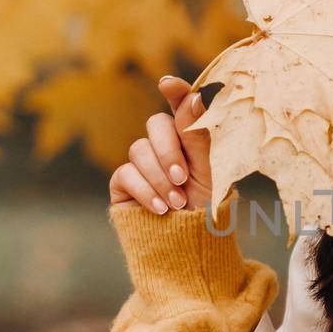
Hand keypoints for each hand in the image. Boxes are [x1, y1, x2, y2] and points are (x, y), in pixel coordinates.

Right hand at [108, 75, 213, 214]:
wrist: (189, 247)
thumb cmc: (205, 209)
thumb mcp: (209, 173)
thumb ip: (199, 136)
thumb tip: (194, 97)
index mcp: (190, 138)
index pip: (181, 106)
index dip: (175, 92)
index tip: (168, 83)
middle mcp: (164, 146)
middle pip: (155, 125)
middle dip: (169, 151)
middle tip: (182, 178)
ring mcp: (142, 164)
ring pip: (139, 150)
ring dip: (160, 178)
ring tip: (178, 203)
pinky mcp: (123, 183)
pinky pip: (126, 174)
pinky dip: (146, 191)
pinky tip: (161, 209)